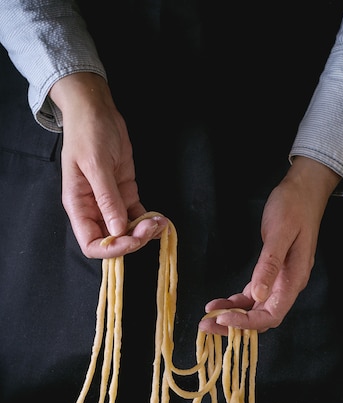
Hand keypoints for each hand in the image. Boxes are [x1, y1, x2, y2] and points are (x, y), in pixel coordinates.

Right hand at [49, 73, 167, 257]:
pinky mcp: (125, 194)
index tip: (131, 239)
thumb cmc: (89, 133)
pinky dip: (149, 221)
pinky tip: (161, 219)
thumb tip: (116, 230)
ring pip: (127, 231)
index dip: (112, 249)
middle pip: (113, 241)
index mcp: (79, 206)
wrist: (97, 111)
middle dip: (133, 240)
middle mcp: (93, 209)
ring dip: (145, 232)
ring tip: (160, 223)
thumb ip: (107, 199)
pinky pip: (137, 216)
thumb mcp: (96, 165)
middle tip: (151, 227)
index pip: (91, 244)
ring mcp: (111, 203)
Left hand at [199, 157, 340, 334]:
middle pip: (261, 317)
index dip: (248, 323)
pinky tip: (219, 304)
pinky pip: (253, 296)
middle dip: (234, 325)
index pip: (271, 315)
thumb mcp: (279, 234)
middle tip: (206, 326)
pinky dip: (236, 302)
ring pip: (255, 309)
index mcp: (293, 279)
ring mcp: (279, 281)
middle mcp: (287, 286)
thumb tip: (259, 296)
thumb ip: (270, 265)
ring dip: (232, 316)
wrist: (304, 190)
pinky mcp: (271, 273)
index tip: (223, 320)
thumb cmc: (293, 208)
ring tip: (208, 318)